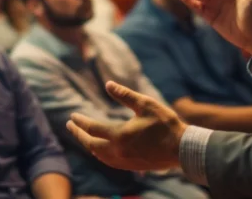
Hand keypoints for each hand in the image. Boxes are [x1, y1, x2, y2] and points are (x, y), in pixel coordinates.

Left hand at [67, 81, 186, 171]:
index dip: (80, 122)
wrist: (181, 148)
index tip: (72, 116)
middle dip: (78, 135)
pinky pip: (109, 161)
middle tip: (70, 126)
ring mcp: (124, 161)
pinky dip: (100, 154)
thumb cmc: (165, 124)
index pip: (92, 129)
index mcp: (119, 135)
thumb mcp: (145, 104)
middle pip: (90, 144)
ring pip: (99, 155)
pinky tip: (101, 150)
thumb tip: (108, 84)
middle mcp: (118, 151)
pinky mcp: (131, 166)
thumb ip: (125, 95)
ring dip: (88, 145)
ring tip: (83, 137)